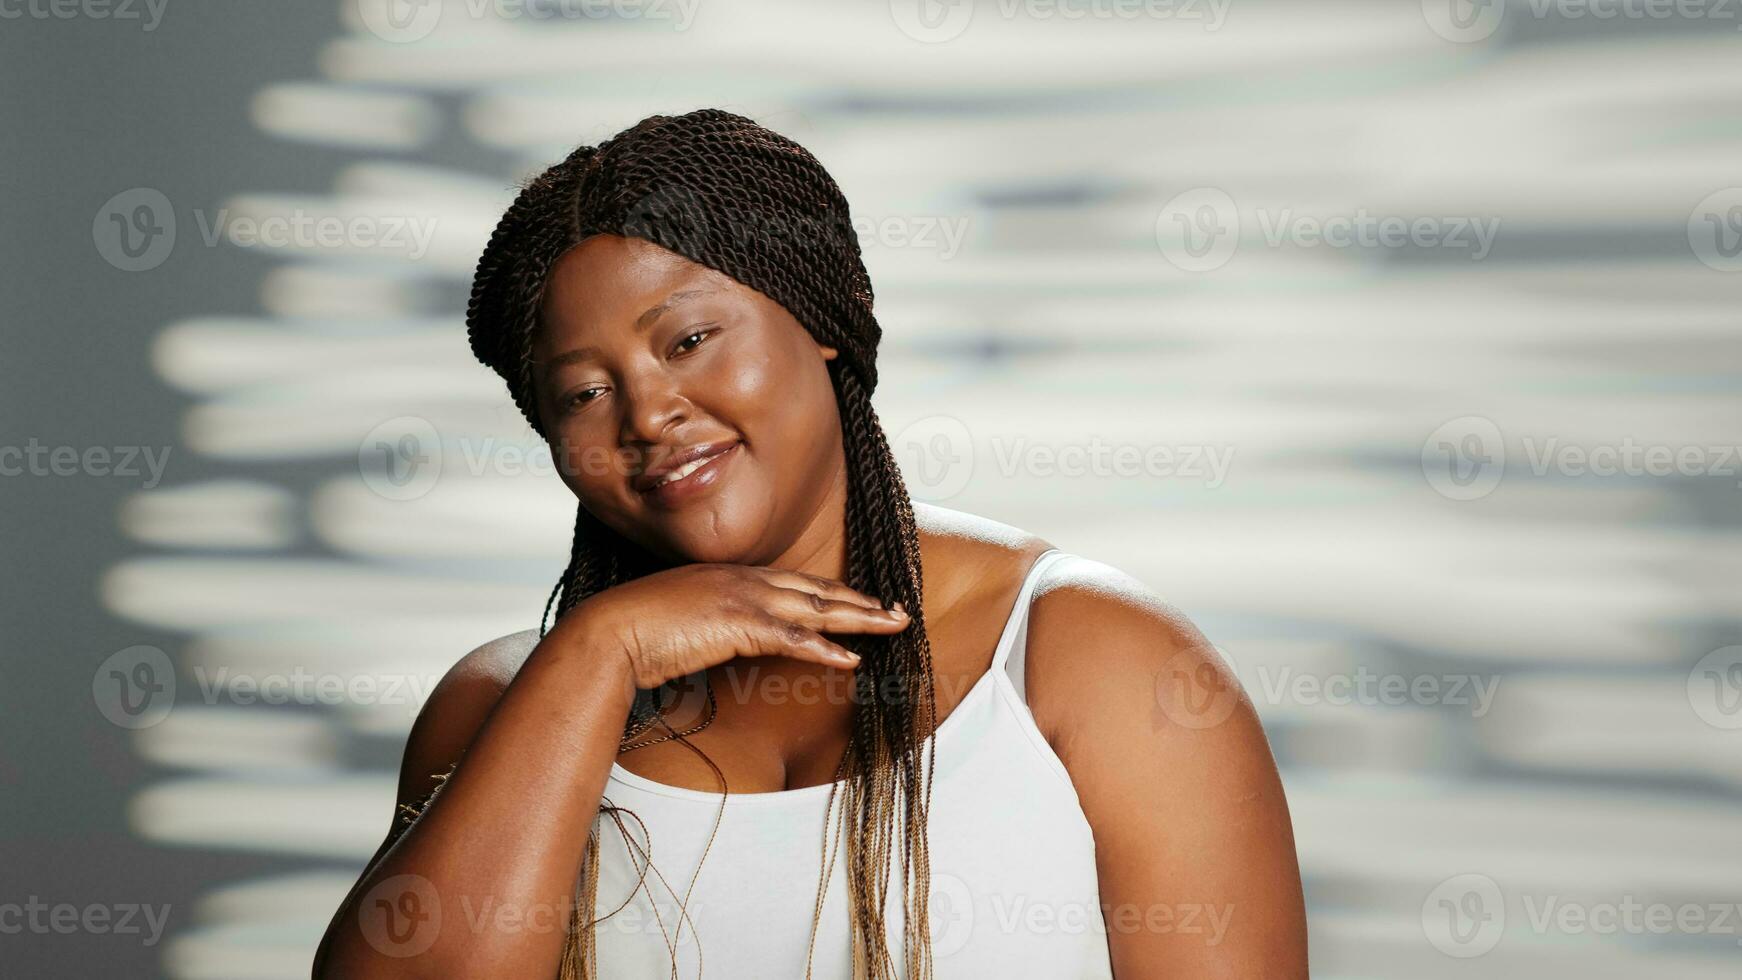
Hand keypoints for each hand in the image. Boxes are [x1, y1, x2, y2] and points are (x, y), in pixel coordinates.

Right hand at [555, 564, 909, 688]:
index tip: (863, 600)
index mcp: (731, 576)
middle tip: (898, 610)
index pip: (796, 583)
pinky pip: (794, 638)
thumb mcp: (683, 619)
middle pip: (817, 590)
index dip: (834, 592)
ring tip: (893, 626)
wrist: (608, 631)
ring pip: (817, 607)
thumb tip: (724, 640)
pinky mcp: (738, 625)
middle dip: (861, 600)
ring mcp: (743, 599)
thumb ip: (711, 623)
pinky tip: (852, 658)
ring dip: (860, 618)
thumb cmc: (635, 631)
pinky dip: (826, 648)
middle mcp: (744, 580)